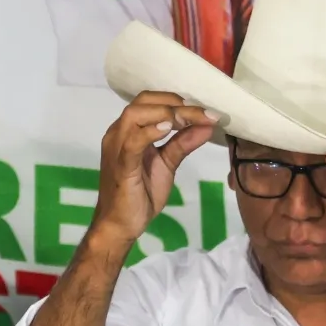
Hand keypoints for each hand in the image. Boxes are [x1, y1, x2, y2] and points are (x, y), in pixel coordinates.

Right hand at [88, 91, 215, 252]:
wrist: (120, 225)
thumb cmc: (140, 195)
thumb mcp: (167, 164)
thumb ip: (183, 143)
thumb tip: (208, 125)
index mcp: (128, 131)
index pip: (151, 101)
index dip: (178, 100)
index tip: (206, 109)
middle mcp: (119, 133)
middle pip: (144, 100)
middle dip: (175, 102)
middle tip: (201, 113)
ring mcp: (117, 147)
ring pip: (136, 114)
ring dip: (165, 112)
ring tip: (188, 119)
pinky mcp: (120, 164)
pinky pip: (133, 141)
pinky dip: (151, 131)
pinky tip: (170, 128)